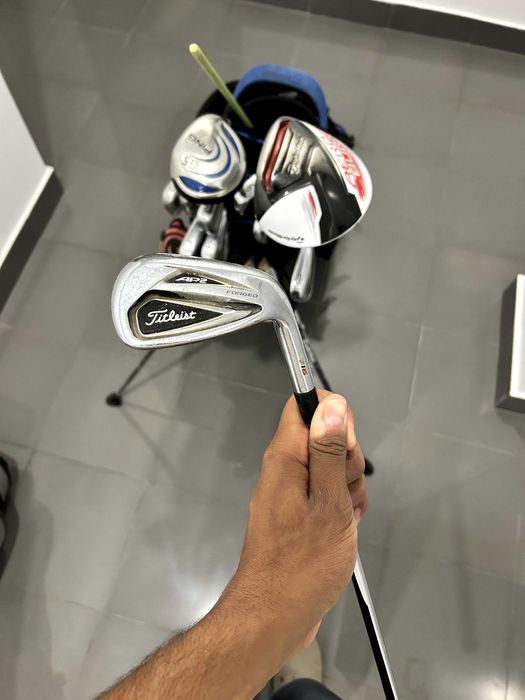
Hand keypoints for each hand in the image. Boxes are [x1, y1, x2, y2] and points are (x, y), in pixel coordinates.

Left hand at [221, 391, 366, 655]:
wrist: (275, 617)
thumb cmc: (303, 562)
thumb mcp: (328, 502)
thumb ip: (329, 451)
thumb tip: (330, 403)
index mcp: (285, 457)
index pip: (304, 406)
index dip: (333, 415)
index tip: (347, 447)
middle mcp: (284, 470)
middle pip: (323, 437)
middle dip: (347, 459)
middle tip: (346, 492)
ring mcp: (291, 494)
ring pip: (330, 468)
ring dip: (348, 487)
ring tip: (346, 518)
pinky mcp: (298, 515)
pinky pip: (325, 495)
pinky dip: (342, 507)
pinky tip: (345, 529)